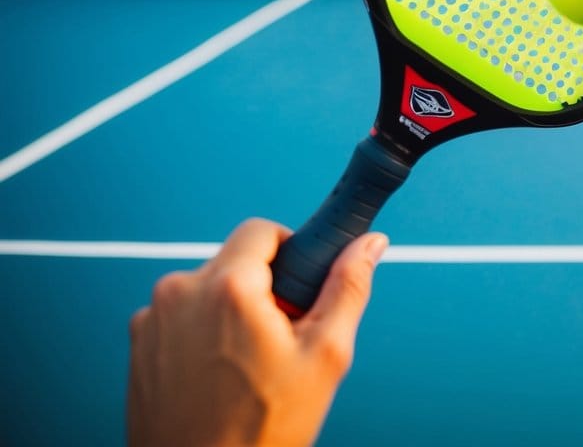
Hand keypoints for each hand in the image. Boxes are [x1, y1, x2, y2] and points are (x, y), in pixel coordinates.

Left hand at [127, 219, 387, 446]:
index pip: (262, 230)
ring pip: (208, 290)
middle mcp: (180, 293)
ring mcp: (152, 321)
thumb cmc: (262, 431)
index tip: (302, 283)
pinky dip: (202, 334)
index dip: (290, 249)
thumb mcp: (324, 356)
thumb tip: (369, 244)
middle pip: (235, 262)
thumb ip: (348, 287)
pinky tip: (220, 377)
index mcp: (228, 287)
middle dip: (264, 288)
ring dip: (231, 311)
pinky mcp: (138, 346)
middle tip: (283, 337)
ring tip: (249, 366)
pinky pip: (181, 318)